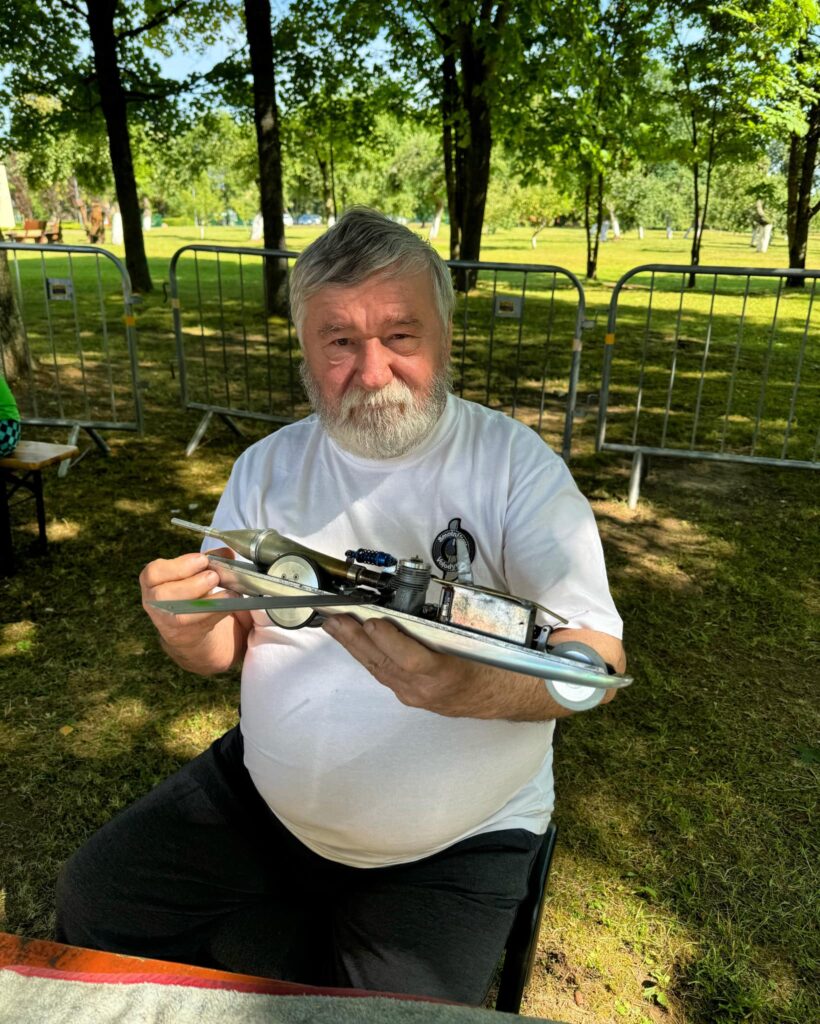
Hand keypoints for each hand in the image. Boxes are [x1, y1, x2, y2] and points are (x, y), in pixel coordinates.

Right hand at [140, 548, 249, 672]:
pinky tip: (230, 603)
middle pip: (163, 596)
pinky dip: (217, 613)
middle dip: (192, 585)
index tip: (202, 560)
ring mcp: (167, 621)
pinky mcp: (184, 635)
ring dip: (206, 602)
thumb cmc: (188, 589)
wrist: (186, 625)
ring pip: (180, 615)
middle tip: (213, 577)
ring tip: (226, 592)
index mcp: (153, 580)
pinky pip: (200, 625)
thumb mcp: (194, 571)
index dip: (178, 566)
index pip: (154, 573)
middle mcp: (154, 602)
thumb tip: (227, 552)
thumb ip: (209, 559)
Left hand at [321, 615, 543, 718]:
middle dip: (356, 639)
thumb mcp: (480, 641)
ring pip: (378, 668)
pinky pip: (383, 673)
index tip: (373, 621)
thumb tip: (426, 603)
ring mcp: (415, 695)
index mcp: (445, 675)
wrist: (505, 698)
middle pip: (384, 663)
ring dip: (354, 646)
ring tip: (335, 625)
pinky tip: (354, 642)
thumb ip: (453, 625)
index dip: (389, 641)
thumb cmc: (496, 665)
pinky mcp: (410, 696)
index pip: (411, 660)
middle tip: (335, 618)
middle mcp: (424, 690)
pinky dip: (367, 655)